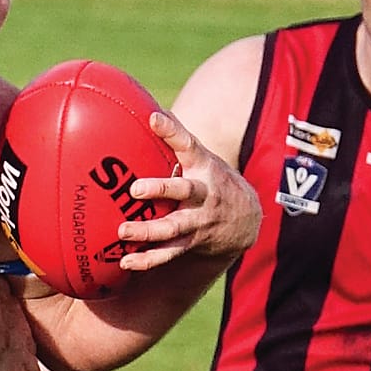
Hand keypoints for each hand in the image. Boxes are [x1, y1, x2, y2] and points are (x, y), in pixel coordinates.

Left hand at [115, 111, 259, 272]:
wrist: (247, 220)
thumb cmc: (213, 180)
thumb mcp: (202, 157)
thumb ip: (177, 137)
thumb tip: (147, 107)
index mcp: (203, 166)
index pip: (188, 143)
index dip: (172, 130)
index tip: (154, 118)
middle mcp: (203, 193)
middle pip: (183, 190)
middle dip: (160, 189)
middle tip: (135, 189)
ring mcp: (199, 220)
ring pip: (174, 227)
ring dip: (148, 231)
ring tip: (123, 231)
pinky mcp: (193, 242)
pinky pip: (170, 253)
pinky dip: (149, 259)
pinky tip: (127, 262)